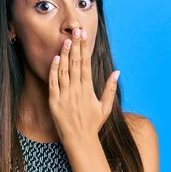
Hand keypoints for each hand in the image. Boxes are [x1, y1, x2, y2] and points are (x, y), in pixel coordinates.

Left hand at [48, 28, 119, 146]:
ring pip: (64, 70)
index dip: (85, 49)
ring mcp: (65, 95)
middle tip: (76, 31)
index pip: (86, 64)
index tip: (84, 36)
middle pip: (76, 63)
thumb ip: (110, 88)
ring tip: (66, 40)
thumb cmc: (93, 124)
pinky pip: (53, 82)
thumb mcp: (105, 107)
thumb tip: (117, 72)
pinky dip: (54, 70)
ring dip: (65, 54)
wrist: (79, 140)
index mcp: (88, 90)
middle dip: (76, 46)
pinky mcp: (54, 101)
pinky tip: (56, 58)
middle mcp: (77, 90)